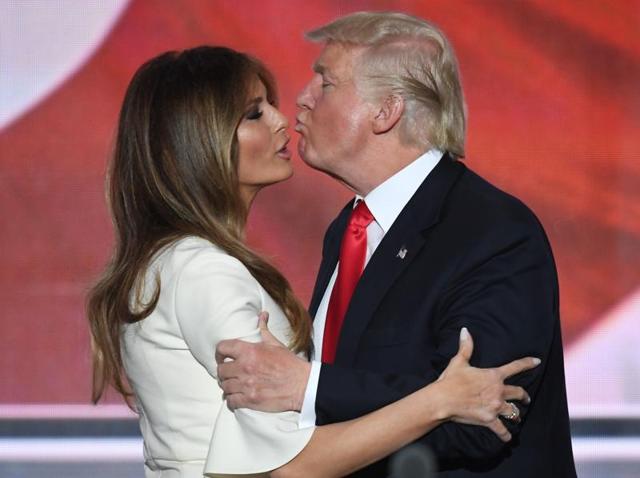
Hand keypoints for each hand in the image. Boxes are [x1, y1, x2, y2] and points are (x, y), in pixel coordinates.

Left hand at [215, 312, 310, 411]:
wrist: (302, 385)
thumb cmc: (289, 364)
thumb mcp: (276, 344)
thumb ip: (264, 329)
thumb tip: (262, 315)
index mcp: (249, 351)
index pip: (223, 348)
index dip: (219, 353)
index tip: (221, 357)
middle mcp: (244, 367)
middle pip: (220, 370)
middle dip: (224, 372)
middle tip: (228, 374)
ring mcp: (246, 385)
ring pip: (224, 387)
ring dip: (227, 386)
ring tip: (232, 386)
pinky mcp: (250, 400)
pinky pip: (231, 402)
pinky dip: (232, 401)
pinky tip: (236, 398)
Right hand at [435, 327, 539, 441]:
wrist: (443, 399)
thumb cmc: (451, 379)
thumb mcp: (459, 361)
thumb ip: (466, 346)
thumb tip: (465, 330)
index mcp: (493, 376)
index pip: (515, 367)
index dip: (527, 363)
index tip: (537, 361)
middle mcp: (498, 391)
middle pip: (519, 393)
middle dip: (524, 396)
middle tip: (526, 399)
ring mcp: (495, 407)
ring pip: (513, 412)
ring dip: (517, 415)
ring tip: (518, 417)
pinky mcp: (489, 420)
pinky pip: (502, 430)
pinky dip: (505, 435)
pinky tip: (507, 437)